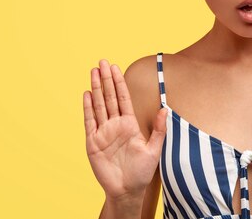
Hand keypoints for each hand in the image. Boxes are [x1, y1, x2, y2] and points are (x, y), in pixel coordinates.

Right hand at [83, 59, 166, 199]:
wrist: (127, 190)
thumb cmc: (142, 171)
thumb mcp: (154, 149)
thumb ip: (158, 129)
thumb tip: (165, 109)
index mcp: (129, 124)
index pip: (123, 98)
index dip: (119, 82)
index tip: (116, 67)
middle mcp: (115, 125)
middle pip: (109, 97)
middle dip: (105, 79)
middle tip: (102, 62)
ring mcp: (103, 132)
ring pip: (98, 105)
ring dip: (95, 88)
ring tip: (93, 72)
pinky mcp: (93, 142)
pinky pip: (90, 121)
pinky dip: (88, 108)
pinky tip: (86, 94)